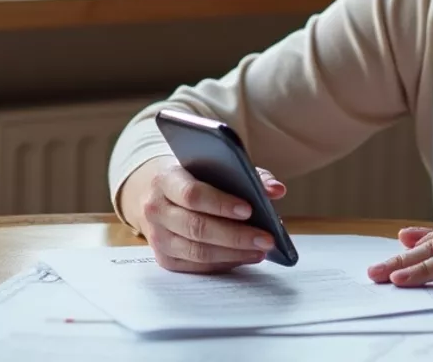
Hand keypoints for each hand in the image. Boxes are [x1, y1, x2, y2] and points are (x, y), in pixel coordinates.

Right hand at [125, 157, 287, 272]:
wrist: (156, 193)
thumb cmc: (194, 178)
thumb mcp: (215, 167)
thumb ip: (249, 175)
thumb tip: (276, 190)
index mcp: (166, 179)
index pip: (192, 195)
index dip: (221, 204)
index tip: (249, 210)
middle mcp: (156, 209)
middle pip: (196, 227)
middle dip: (235, 236)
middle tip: (266, 238)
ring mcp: (158, 237)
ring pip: (197, 251)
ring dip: (234, 253)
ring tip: (261, 250)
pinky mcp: (165, 258)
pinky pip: (197, 266)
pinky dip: (224, 263)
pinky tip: (244, 256)